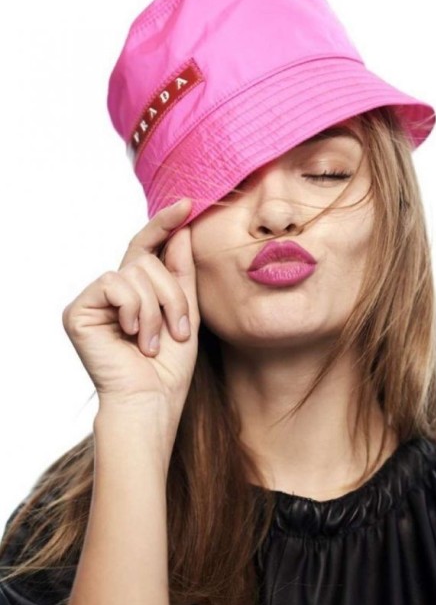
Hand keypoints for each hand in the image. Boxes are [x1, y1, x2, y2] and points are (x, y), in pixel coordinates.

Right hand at [62, 199, 199, 425]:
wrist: (152, 400)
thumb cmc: (169, 367)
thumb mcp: (186, 313)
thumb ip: (181, 272)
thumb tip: (182, 229)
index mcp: (136, 291)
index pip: (148, 246)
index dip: (165, 224)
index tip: (188, 203)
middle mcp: (113, 292)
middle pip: (147, 260)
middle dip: (171, 294)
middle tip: (177, 331)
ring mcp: (94, 300)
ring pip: (134, 272)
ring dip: (155, 308)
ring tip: (154, 342)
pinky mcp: (78, 311)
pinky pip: (113, 284)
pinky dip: (133, 309)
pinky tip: (131, 335)